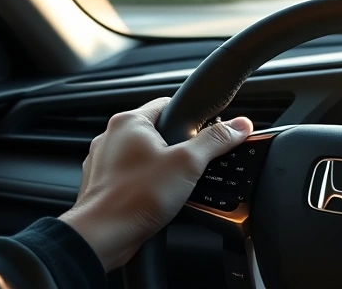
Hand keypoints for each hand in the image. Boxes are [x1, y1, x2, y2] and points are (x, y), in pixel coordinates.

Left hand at [60, 97, 252, 270]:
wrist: (102, 237)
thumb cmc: (135, 198)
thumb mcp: (188, 164)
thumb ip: (216, 141)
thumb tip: (239, 125)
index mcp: (129, 121)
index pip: (169, 104)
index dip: (191, 119)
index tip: (205, 133)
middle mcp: (111, 137)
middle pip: (157, 132)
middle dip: (176, 149)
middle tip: (188, 166)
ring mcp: (103, 161)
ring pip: (142, 156)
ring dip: (159, 169)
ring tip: (170, 186)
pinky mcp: (102, 185)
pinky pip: (130, 177)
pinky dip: (144, 186)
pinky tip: (155, 200)